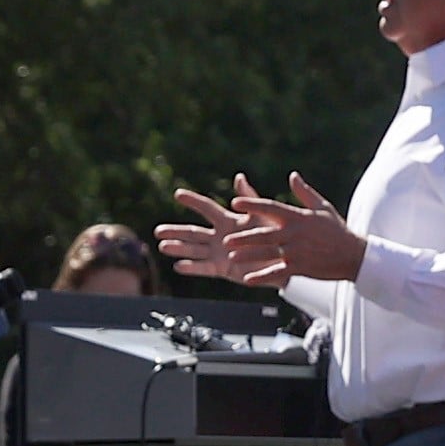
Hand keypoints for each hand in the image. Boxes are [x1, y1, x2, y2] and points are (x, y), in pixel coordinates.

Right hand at [157, 175, 289, 288]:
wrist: (286, 261)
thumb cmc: (277, 236)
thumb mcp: (263, 215)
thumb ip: (250, 199)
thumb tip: (239, 177)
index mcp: (229, 221)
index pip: (207, 208)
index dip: (193, 200)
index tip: (178, 194)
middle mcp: (220, 236)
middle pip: (193, 232)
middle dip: (176, 231)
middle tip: (158, 230)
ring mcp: (220, 253)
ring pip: (195, 250)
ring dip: (179, 248)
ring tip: (162, 246)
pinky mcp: (224, 268)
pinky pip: (205, 268)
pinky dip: (192, 268)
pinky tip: (177, 266)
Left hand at [222, 172, 365, 283]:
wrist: (354, 255)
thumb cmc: (337, 230)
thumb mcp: (323, 207)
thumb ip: (304, 192)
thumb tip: (292, 175)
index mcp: (298, 217)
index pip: (270, 208)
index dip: (252, 205)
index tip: (234, 203)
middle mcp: (294, 234)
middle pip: (264, 235)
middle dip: (244, 238)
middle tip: (226, 240)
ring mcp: (297, 252)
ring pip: (267, 254)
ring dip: (249, 256)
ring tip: (232, 258)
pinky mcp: (301, 267)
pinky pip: (278, 273)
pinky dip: (263, 276)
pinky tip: (249, 280)